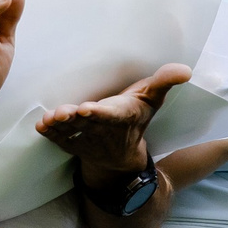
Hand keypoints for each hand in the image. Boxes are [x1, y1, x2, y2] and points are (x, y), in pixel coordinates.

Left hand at [39, 63, 190, 178]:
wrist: (120, 157)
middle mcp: (104, 130)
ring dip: (60, 126)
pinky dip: (51, 135)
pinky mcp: (72, 145)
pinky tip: (42, 126)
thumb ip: (164, 81)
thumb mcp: (151, 99)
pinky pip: (60, 140)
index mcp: (123, 116)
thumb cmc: (134, 118)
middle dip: (76, 119)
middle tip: (64, 112)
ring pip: (72, 133)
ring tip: (50, 118)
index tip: (87, 109)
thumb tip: (186, 69)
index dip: (100, 113)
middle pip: (88, 124)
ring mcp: (86, 140)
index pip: (113, 115)